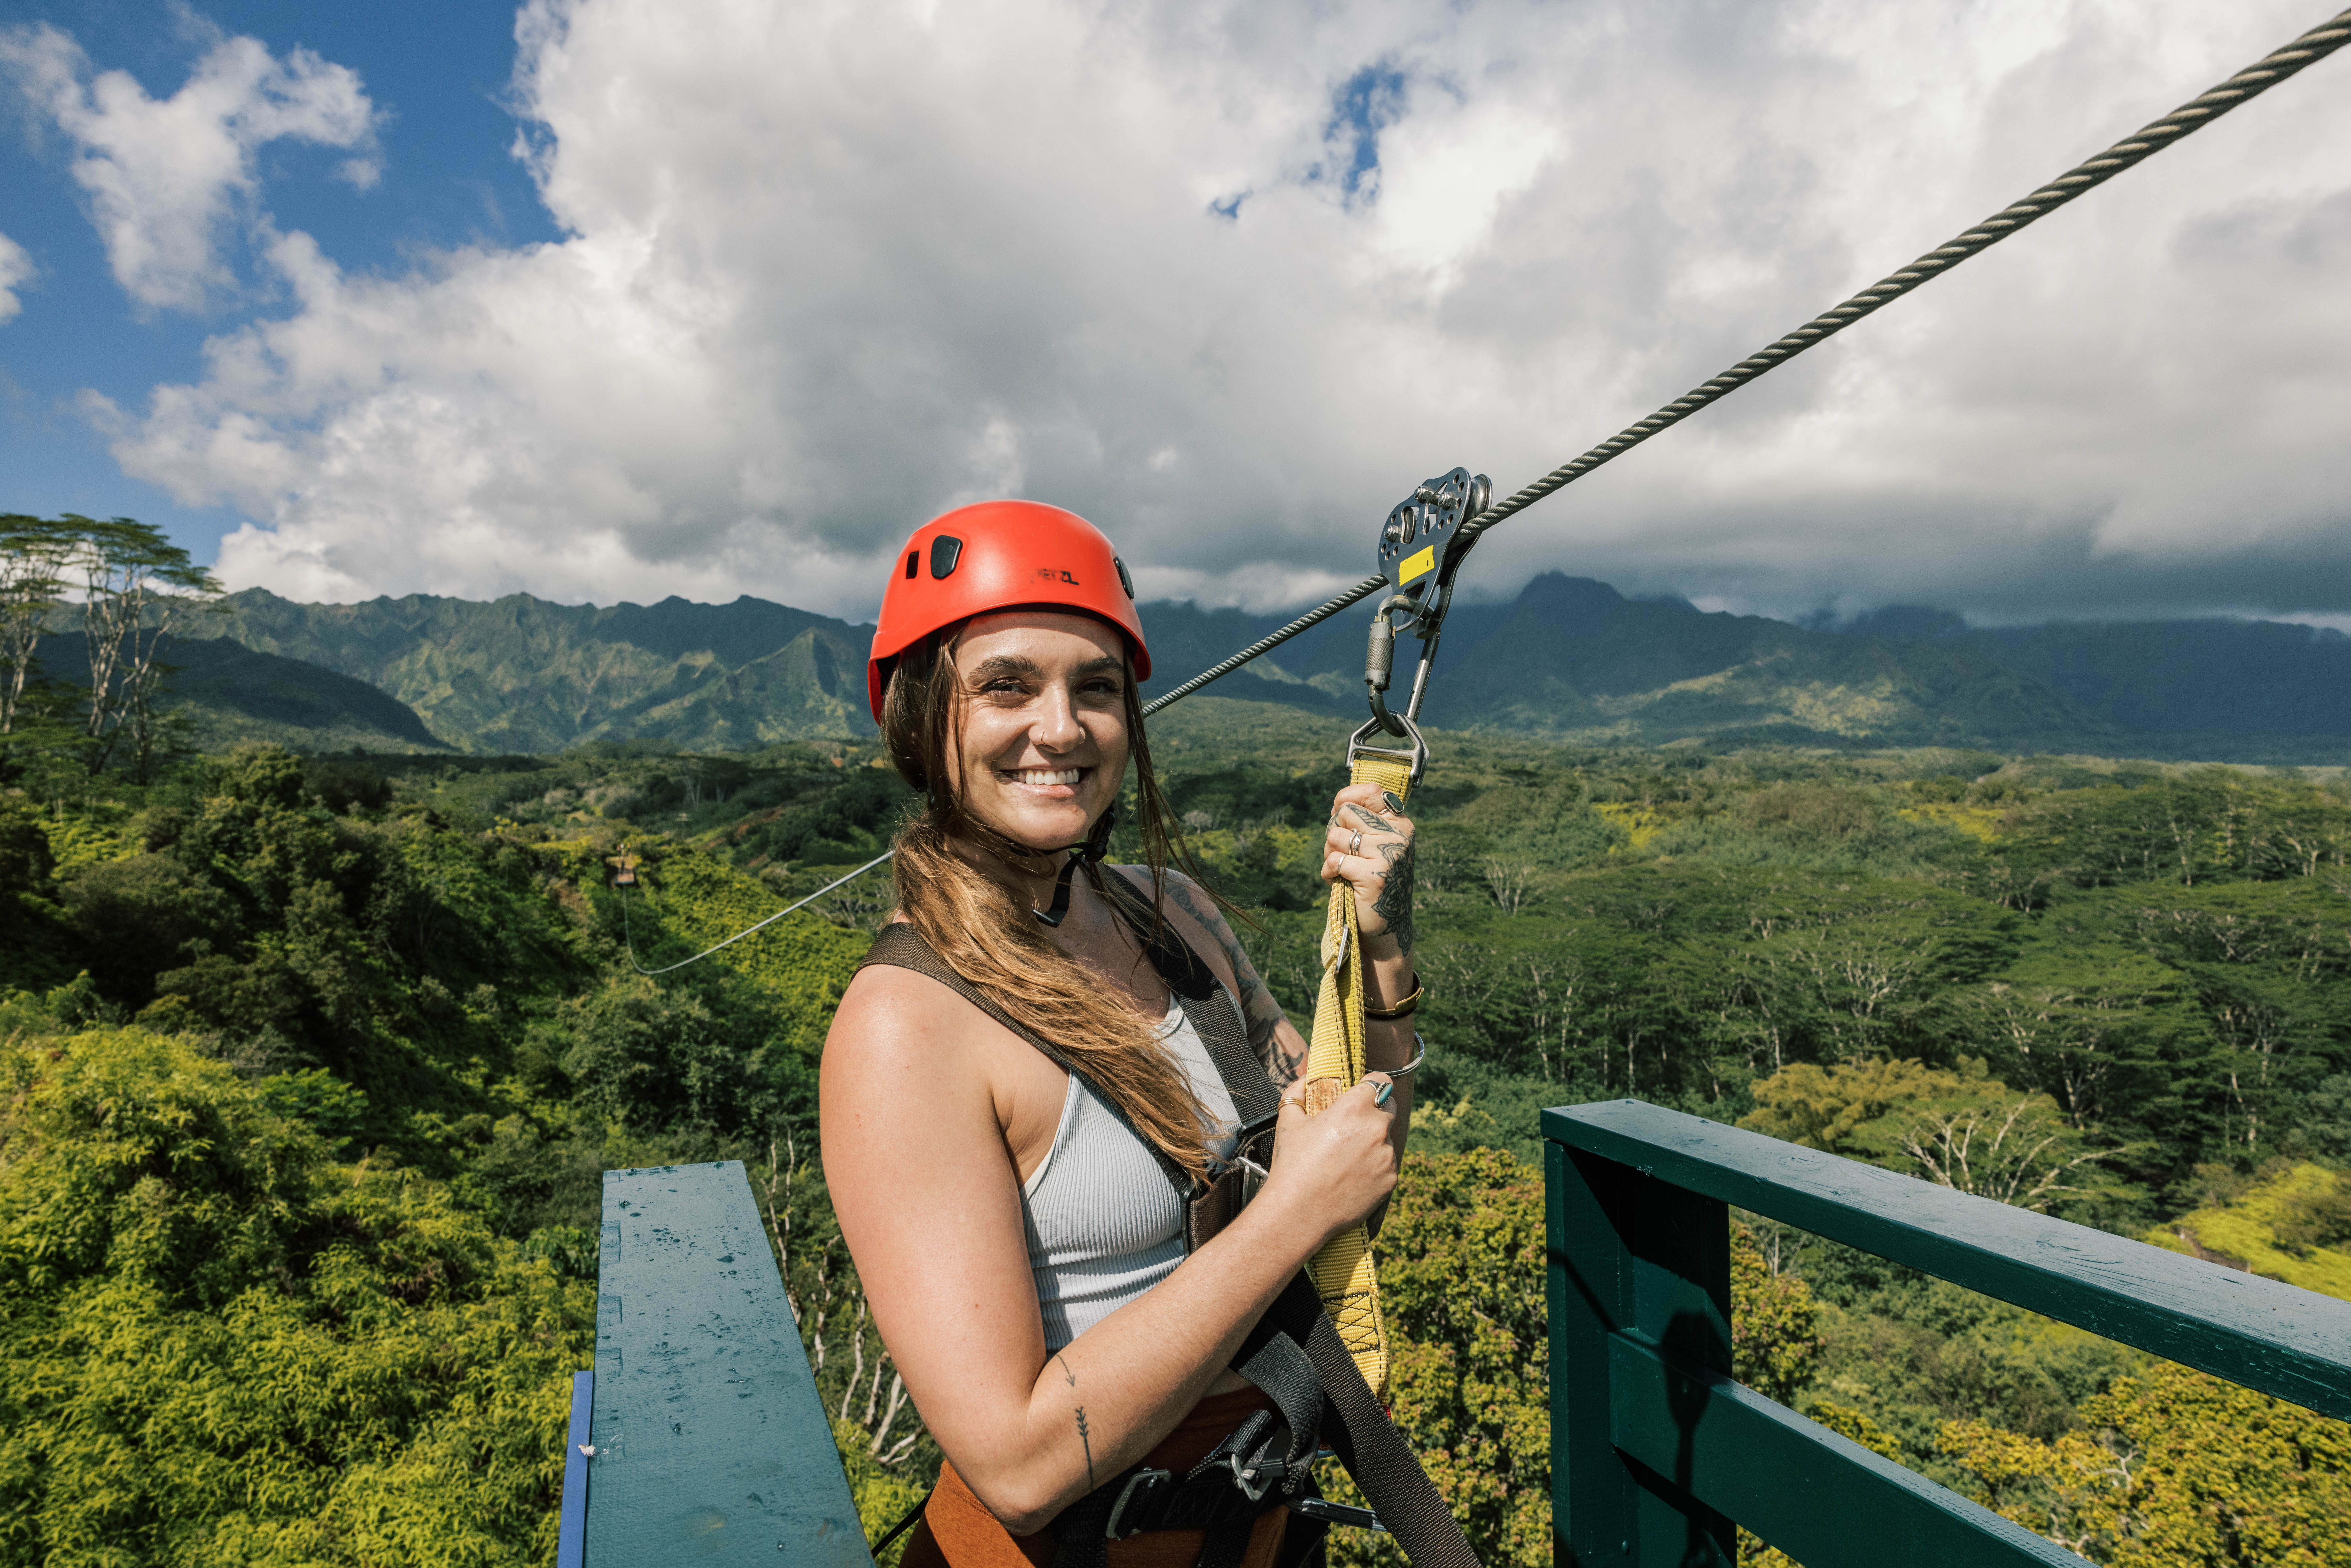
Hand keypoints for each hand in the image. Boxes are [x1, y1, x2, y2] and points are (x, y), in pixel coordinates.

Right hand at [1261, 1075, 1400, 1242]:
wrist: (1300, 1212)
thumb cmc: (1292, 1165)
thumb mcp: (1288, 1121)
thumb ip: (1297, 1092)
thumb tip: (1304, 1079)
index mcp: (1354, 1108)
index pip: (1380, 1081)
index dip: (1373, 1084)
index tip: (1365, 1091)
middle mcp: (1376, 1128)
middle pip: (1389, 1107)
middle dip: (1375, 1112)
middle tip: (1353, 1127)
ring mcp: (1386, 1155)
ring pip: (1387, 1139)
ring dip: (1374, 1142)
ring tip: (1346, 1159)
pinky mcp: (1391, 1179)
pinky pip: (1388, 1165)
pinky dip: (1376, 1167)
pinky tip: (1353, 1177)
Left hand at [1320, 783, 1415, 958]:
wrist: (1387, 927)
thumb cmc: (1374, 881)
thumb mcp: (1375, 847)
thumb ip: (1363, 824)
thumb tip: (1338, 803)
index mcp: (1400, 825)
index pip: (1371, 791)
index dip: (1347, 797)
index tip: (1339, 812)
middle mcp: (1398, 836)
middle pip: (1345, 812)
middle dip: (1333, 831)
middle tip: (1341, 853)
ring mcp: (1387, 855)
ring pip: (1335, 835)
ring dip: (1329, 854)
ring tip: (1342, 870)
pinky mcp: (1373, 876)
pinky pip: (1334, 861)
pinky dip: (1329, 873)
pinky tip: (1340, 883)